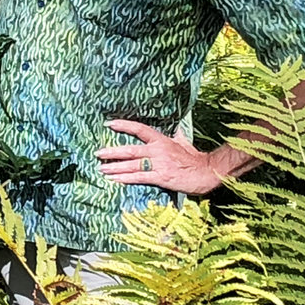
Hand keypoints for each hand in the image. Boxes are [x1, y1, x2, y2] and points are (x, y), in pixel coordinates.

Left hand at [96, 118, 243, 195]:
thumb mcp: (183, 142)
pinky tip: (114, 180)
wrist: (206, 172)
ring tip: (101, 169)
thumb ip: (176, 135)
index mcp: (161, 139)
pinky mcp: (161, 177)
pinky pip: (139, 177)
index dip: (123, 125)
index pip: (139, 129)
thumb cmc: (194, 158)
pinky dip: (125, 179)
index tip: (109, 124)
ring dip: (115, 167)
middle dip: (112, 152)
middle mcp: (157, 150)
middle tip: (98, 153)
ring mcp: (158, 163)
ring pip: (131, 165)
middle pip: (130, 149)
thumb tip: (175, 128)